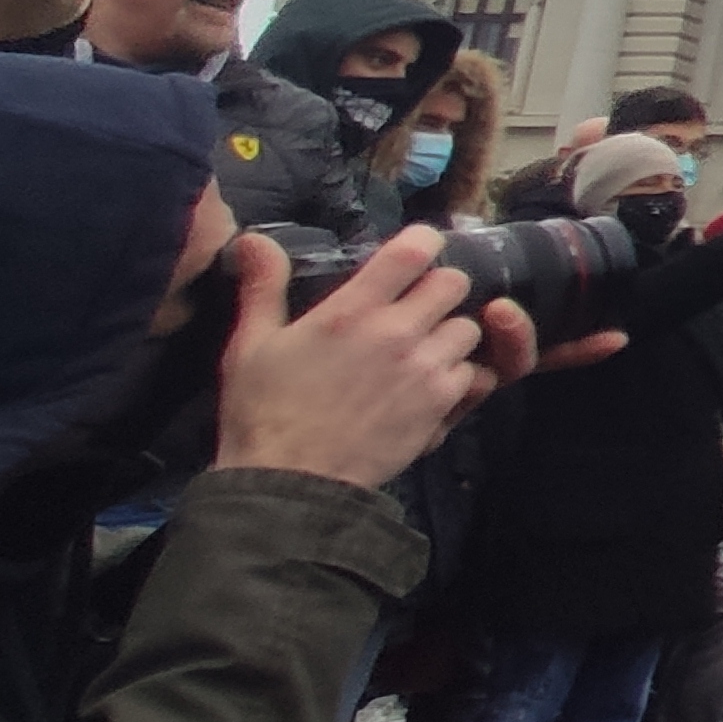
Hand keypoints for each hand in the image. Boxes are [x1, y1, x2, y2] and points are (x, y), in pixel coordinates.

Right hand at [214, 229, 600, 489]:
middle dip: (439, 289)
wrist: (290, 483)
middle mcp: (396, 332)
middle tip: (417, 306)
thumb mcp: (250, 345)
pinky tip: (428, 387)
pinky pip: (472, 374)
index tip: (416, 250)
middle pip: (454, 283)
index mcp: (351, 310)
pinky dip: (457, 377)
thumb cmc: (263, 413)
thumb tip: (253, 238)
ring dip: (450, 334)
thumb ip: (262, 286)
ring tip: (421, 350)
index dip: (423, 242)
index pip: (413, 250)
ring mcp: (423, 368)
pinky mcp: (439, 404)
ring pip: (468, 328)